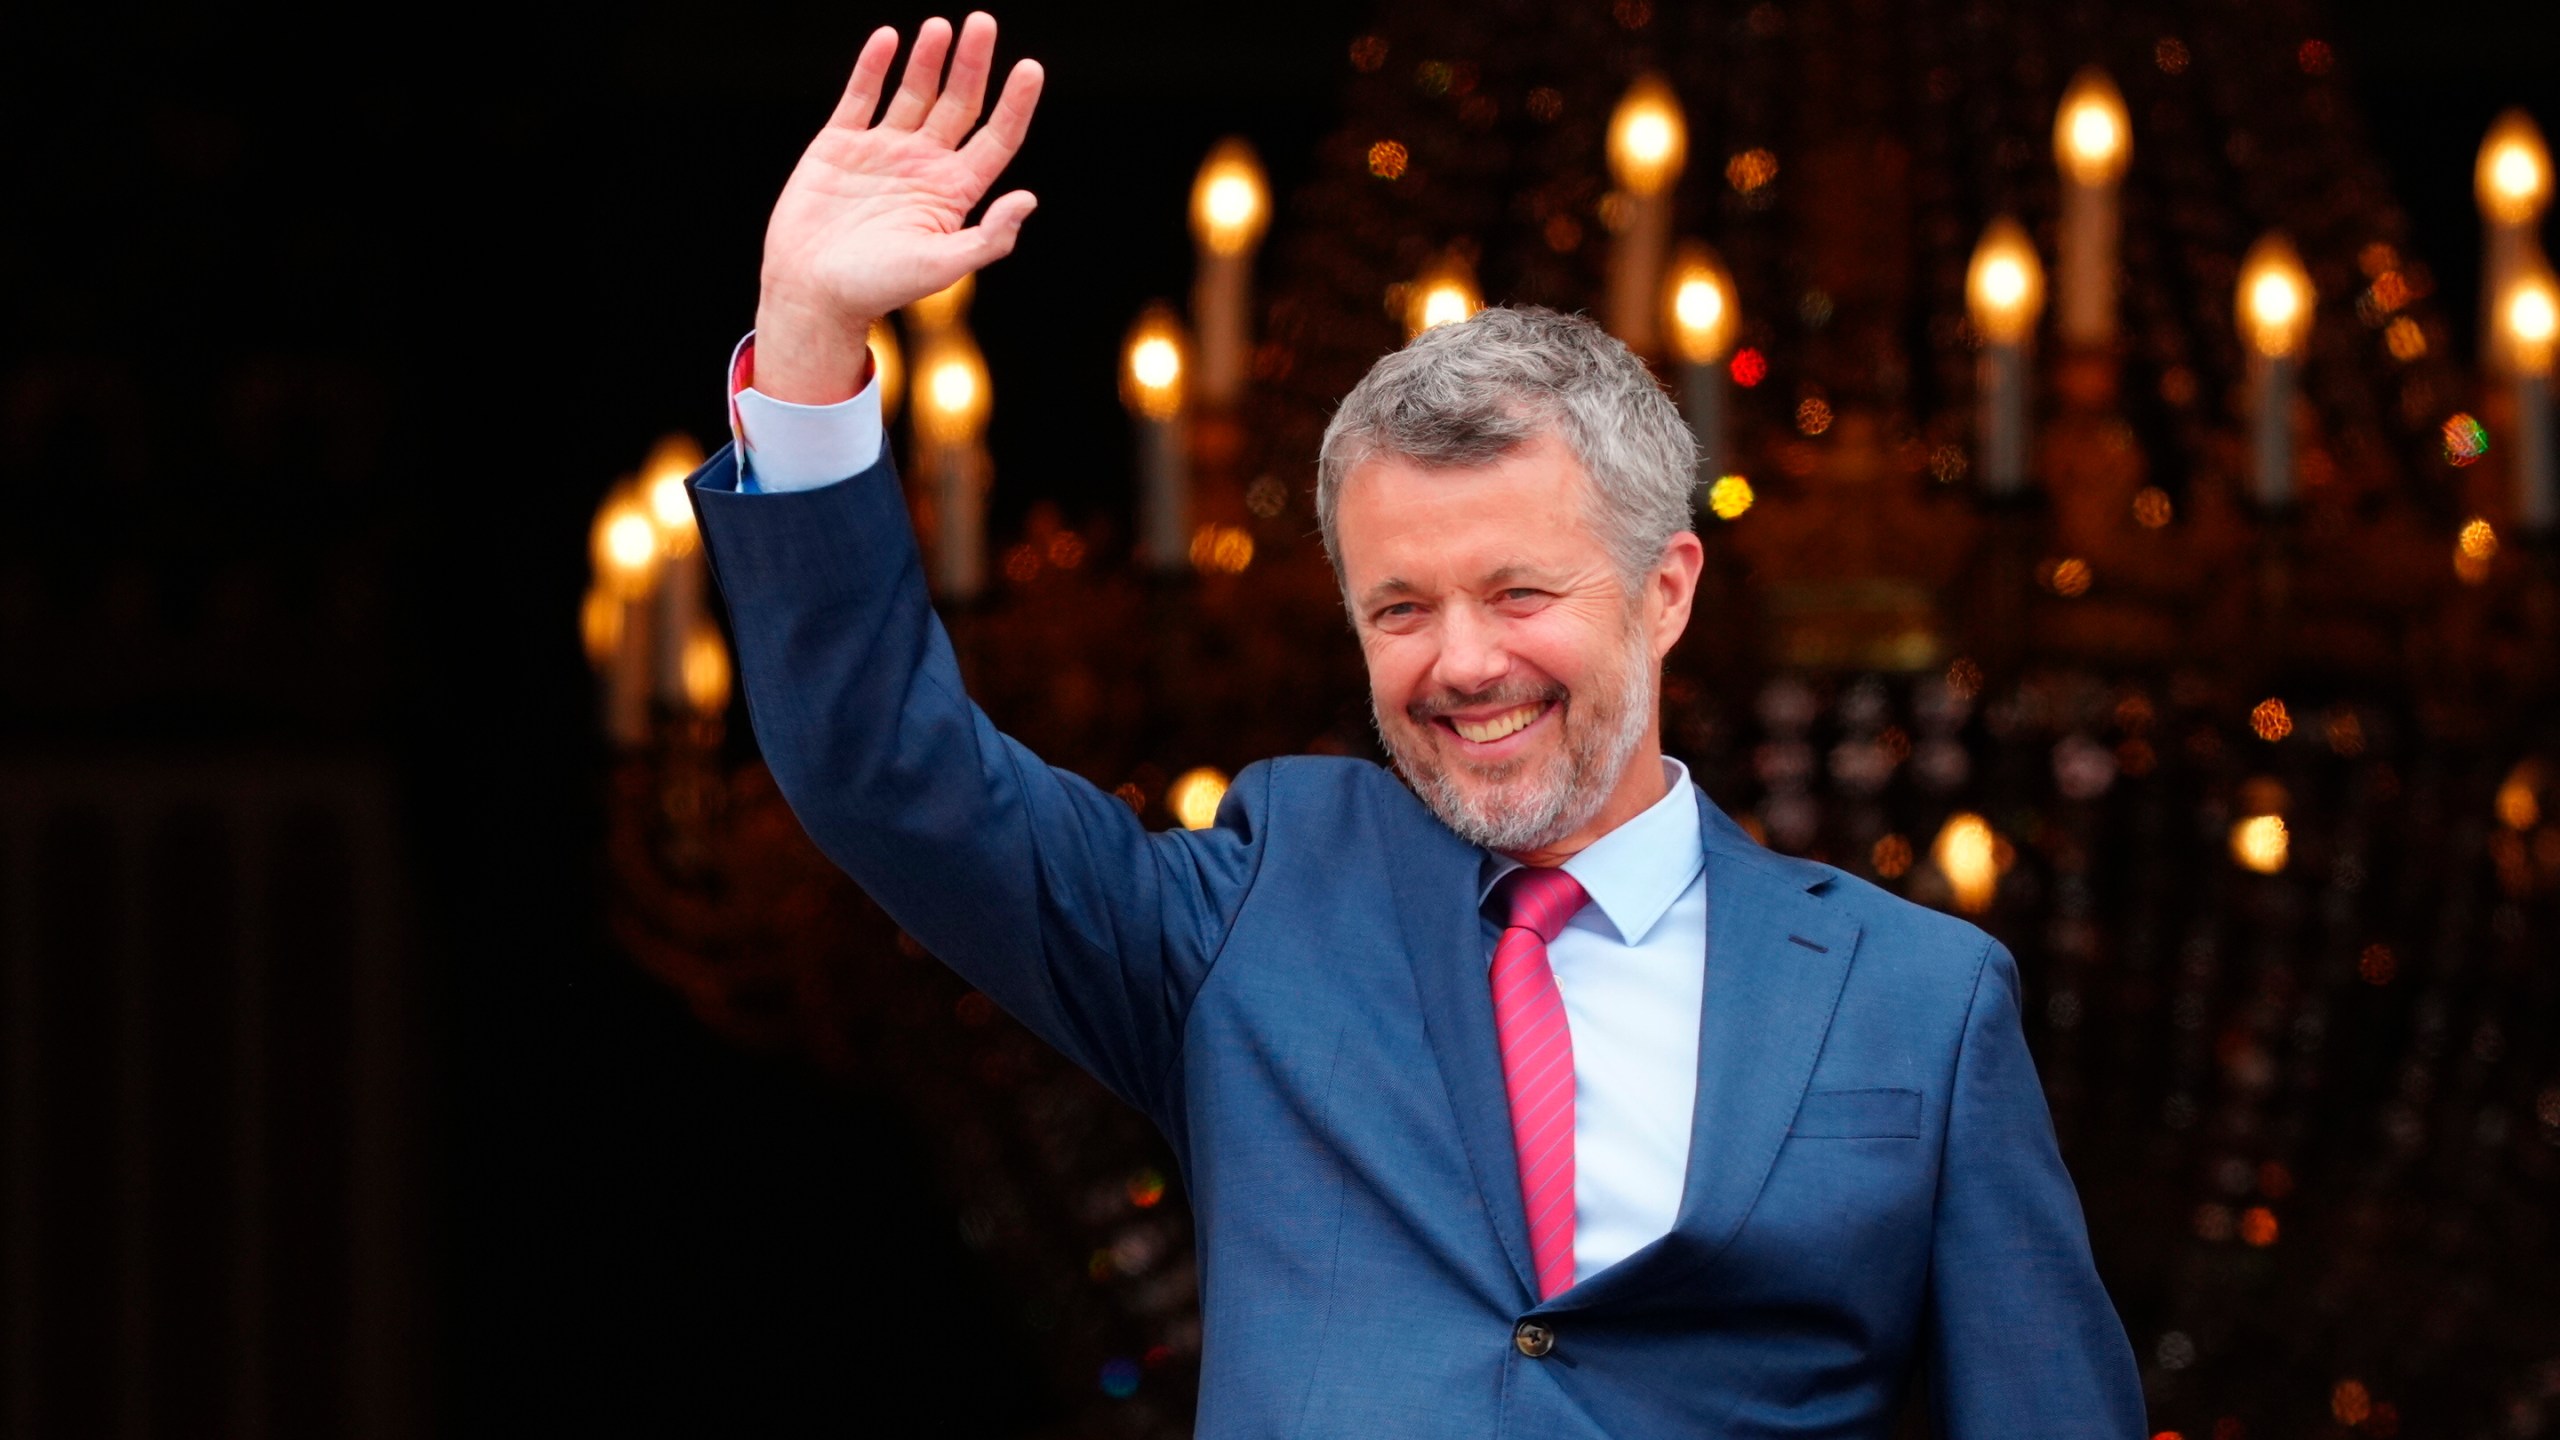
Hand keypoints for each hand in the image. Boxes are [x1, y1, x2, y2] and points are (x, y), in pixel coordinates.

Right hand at [754, 13, 1044, 403]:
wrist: (812, 291)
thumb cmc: (878, 288)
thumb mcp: (941, 266)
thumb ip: (988, 237)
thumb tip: (1028, 198)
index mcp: (953, 192)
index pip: (996, 138)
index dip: (1015, 104)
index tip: (1031, 68)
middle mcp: (923, 165)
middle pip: (958, 104)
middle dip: (972, 64)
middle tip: (983, 22)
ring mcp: (882, 151)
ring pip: (913, 92)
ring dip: (928, 59)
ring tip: (941, 26)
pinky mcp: (840, 144)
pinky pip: (861, 96)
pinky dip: (873, 67)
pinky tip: (889, 38)